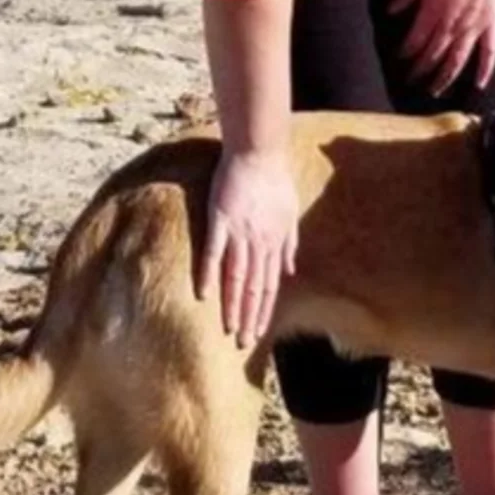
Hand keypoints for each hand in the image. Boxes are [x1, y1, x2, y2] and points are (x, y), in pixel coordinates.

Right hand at [198, 147, 298, 348]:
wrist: (259, 152)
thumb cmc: (275, 179)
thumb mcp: (291, 212)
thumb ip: (290, 244)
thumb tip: (290, 271)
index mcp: (276, 241)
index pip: (270, 285)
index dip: (264, 310)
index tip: (258, 333)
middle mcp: (260, 242)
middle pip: (255, 287)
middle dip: (249, 316)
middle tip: (242, 342)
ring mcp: (239, 232)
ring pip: (236, 277)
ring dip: (233, 304)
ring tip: (228, 328)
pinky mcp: (220, 219)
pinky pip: (213, 252)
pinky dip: (208, 274)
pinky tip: (203, 295)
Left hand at [390, 0, 494, 96]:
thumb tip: (390, 12)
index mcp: (433, 11)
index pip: (416, 41)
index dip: (406, 52)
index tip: (400, 60)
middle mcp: (453, 24)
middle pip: (434, 54)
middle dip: (421, 70)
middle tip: (412, 82)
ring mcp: (474, 26)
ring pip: (458, 59)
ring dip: (445, 77)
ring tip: (436, 91)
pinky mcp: (491, 23)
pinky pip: (490, 51)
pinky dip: (485, 70)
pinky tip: (478, 84)